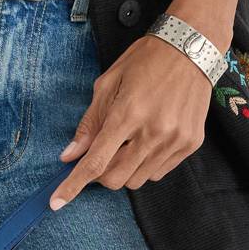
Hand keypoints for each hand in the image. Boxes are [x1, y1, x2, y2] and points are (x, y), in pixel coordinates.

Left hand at [49, 27, 219, 204]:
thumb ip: (89, 123)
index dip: (73, 186)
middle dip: (102, 174)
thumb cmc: (146, 60)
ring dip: (125, 168)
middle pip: (116, 179)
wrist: (192, 47)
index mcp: (128, 114)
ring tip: (130, 140)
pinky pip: (160, 171)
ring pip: (138, 179)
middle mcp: (154, 132)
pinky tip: (149, 140)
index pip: (95, 162)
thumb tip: (71, 155)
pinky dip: (147, 164)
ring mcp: (175, 140)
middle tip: (102, 153)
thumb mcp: (108, 84)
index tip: (56, 202)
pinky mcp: (191, 143)